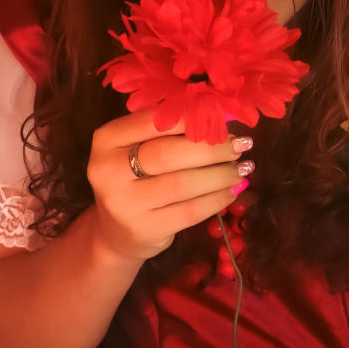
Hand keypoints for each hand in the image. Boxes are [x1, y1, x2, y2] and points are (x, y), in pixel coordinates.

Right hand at [87, 106, 253, 263]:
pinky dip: (216, 199)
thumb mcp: (139, 149)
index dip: (192, 118)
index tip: (222, 120)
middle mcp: (107, 170)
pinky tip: (232, 191)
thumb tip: (224, 115)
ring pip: (182, 183)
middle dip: (211, 148)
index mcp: (107, 140)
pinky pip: (189, 211)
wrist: (115, 232)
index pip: (153, 121)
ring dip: (220, 174)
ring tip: (241, 168)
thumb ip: (170, 131)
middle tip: (240, 145)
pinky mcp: (143, 229)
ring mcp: (123, 203)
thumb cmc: (136, 180)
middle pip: (168, 152)